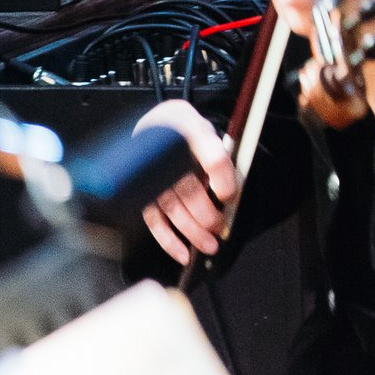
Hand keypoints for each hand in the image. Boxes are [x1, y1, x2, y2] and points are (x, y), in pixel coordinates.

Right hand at [135, 99, 236, 262]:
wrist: (159, 122)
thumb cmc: (189, 129)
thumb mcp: (209, 130)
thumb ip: (221, 154)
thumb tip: (231, 192)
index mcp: (192, 130)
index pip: (211, 157)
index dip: (222, 179)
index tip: (230, 196)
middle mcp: (169, 153)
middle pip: (189, 189)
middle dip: (207, 213)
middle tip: (219, 226)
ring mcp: (153, 176)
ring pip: (172, 209)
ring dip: (192, 231)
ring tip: (208, 245)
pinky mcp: (143, 194)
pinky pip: (154, 220)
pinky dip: (168, 239)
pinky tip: (183, 252)